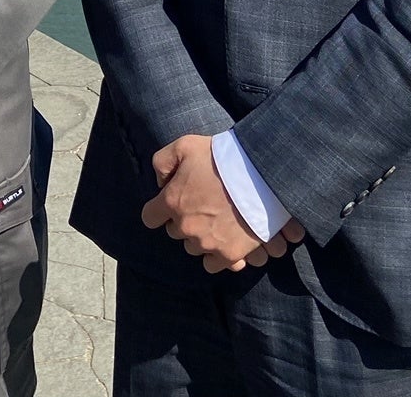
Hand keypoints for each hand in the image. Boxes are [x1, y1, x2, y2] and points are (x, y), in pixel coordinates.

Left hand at [142, 134, 287, 271]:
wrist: (261, 174)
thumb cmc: (221, 157)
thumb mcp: (184, 145)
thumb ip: (163, 163)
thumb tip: (161, 183)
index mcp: (172, 202)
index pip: (150, 217)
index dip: (159, 209)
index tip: (172, 202)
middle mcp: (186, 227)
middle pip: (175, 232)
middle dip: (184, 220)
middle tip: (202, 205)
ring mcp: (208, 243)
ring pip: (194, 248)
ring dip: (200, 237)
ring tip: (216, 221)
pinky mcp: (230, 254)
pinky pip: (214, 265)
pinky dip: (218, 255)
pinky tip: (226, 240)